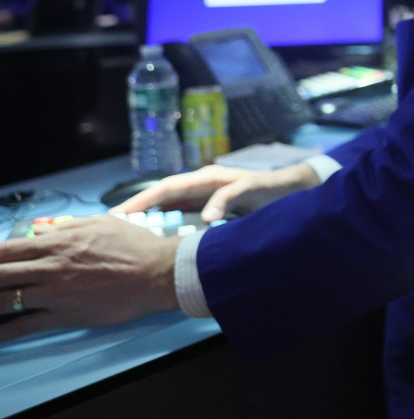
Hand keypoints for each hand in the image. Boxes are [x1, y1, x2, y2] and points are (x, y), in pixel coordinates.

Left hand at [0, 215, 180, 341]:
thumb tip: (39, 232)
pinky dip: (5, 331)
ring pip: (6, 300)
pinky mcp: (65, 316)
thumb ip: (66, 226)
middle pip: (1, 274)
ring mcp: (56, 293)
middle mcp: (51, 267)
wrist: (158, 273)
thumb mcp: (101, 223)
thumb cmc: (134, 246)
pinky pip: (25, 326)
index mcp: (59, 242)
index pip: (8, 249)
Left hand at [114, 163, 319, 221]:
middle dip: (140, 201)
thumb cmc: (254, 207)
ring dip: (167, 199)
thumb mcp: (219, 218)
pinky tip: (208, 218)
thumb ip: (196, 224)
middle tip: (117, 217)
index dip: (135, 207)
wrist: (292, 193)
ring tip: (145, 214)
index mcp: (199, 190)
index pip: (160, 197)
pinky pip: (230, 193)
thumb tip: (164, 245)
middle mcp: (208, 180)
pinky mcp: (250, 184)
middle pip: (166, 187)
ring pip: (191, 185)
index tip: (109, 222)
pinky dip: (218, 204)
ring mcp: (227, 180)